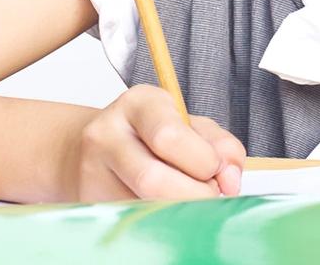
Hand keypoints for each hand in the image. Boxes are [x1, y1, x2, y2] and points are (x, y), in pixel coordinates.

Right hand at [59, 84, 245, 200]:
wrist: (92, 146)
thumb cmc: (152, 132)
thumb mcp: (189, 124)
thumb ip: (219, 145)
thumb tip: (231, 180)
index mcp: (140, 103)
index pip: (169, 136)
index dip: (202, 161)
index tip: (216, 170)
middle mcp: (108, 133)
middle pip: (152, 178)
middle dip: (194, 193)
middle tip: (210, 192)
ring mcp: (91, 170)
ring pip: (141, 204)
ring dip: (178, 208)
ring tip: (190, 198)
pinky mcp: (88, 200)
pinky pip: (132, 217)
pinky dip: (159, 216)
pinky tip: (166, 205)